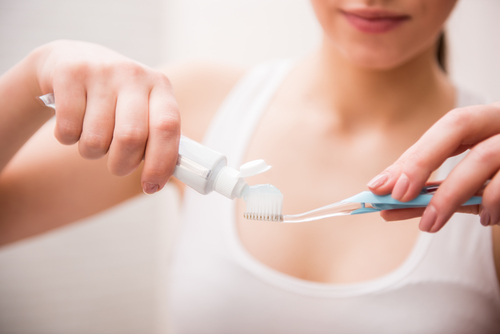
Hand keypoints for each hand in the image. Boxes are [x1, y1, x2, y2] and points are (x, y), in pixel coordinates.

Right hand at [35, 40, 179, 193]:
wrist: (71, 59)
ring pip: (96, 138)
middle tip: (117, 165)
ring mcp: (101, 71)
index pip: (168, 127)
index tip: (150, 187)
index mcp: (160, 86)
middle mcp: (134, 74)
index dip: (161, 162)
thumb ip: (159, 138)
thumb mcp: (144, 109)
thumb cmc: (115, 100)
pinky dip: (67, 139)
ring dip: (92, 152)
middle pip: (131, 137)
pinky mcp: (69, 73)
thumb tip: (167, 177)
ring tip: (93, 136)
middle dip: (122, 164)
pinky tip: (72, 122)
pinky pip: (68, 129)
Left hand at [367, 103, 499, 231]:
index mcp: (489, 123)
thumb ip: (433, 190)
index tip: (378, 186)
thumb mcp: (471, 185)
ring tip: (430, 224)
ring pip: (484, 156)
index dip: (413, 155)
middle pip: (459, 124)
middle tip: (397, 195)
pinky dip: (493, 200)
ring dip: (450, 193)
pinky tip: (485, 218)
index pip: (446, 128)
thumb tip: (387, 202)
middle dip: (422, 159)